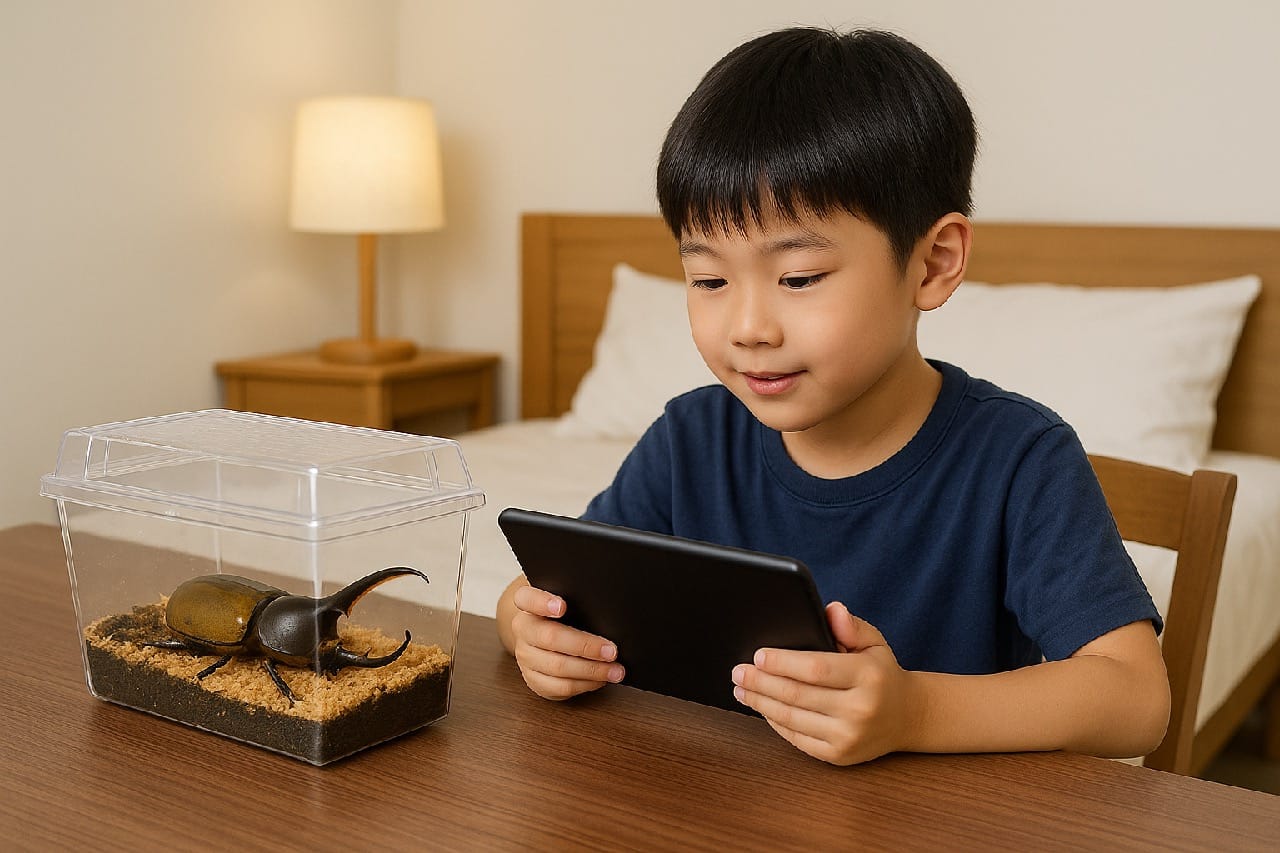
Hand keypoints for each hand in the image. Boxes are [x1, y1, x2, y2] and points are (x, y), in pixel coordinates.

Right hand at [508, 582, 624, 699]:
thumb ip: (579, 602)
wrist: (542, 639)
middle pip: (551, 637)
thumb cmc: (563, 616)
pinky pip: (560, 686)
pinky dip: (585, 684)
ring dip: (592, 670)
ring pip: (558, 667)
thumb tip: (611, 616)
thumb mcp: (568, 602)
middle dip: (585, 646)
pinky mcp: (533, 679)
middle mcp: (523, 630)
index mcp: (528, 604)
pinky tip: (601, 679)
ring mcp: (525, 656)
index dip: (543, 602)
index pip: (527, 598)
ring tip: (615, 670)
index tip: (562, 606)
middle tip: (611, 651)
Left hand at [731, 601, 915, 764]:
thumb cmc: (882, 674)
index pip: (816, 668)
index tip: (758, 655)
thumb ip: (851, 625)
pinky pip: (797, 738)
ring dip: (761, 703)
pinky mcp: (839, 756)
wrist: (908, 717)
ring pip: (793, 718)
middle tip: (738, 672)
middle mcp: (860, 709)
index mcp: (868, 676)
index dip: (782, 663)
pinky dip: (775, 722)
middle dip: (761, 683)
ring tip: (742, 690)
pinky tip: (762, 708)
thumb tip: (831, 609)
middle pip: (797, 694)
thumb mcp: (874, 642)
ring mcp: (849, 736)